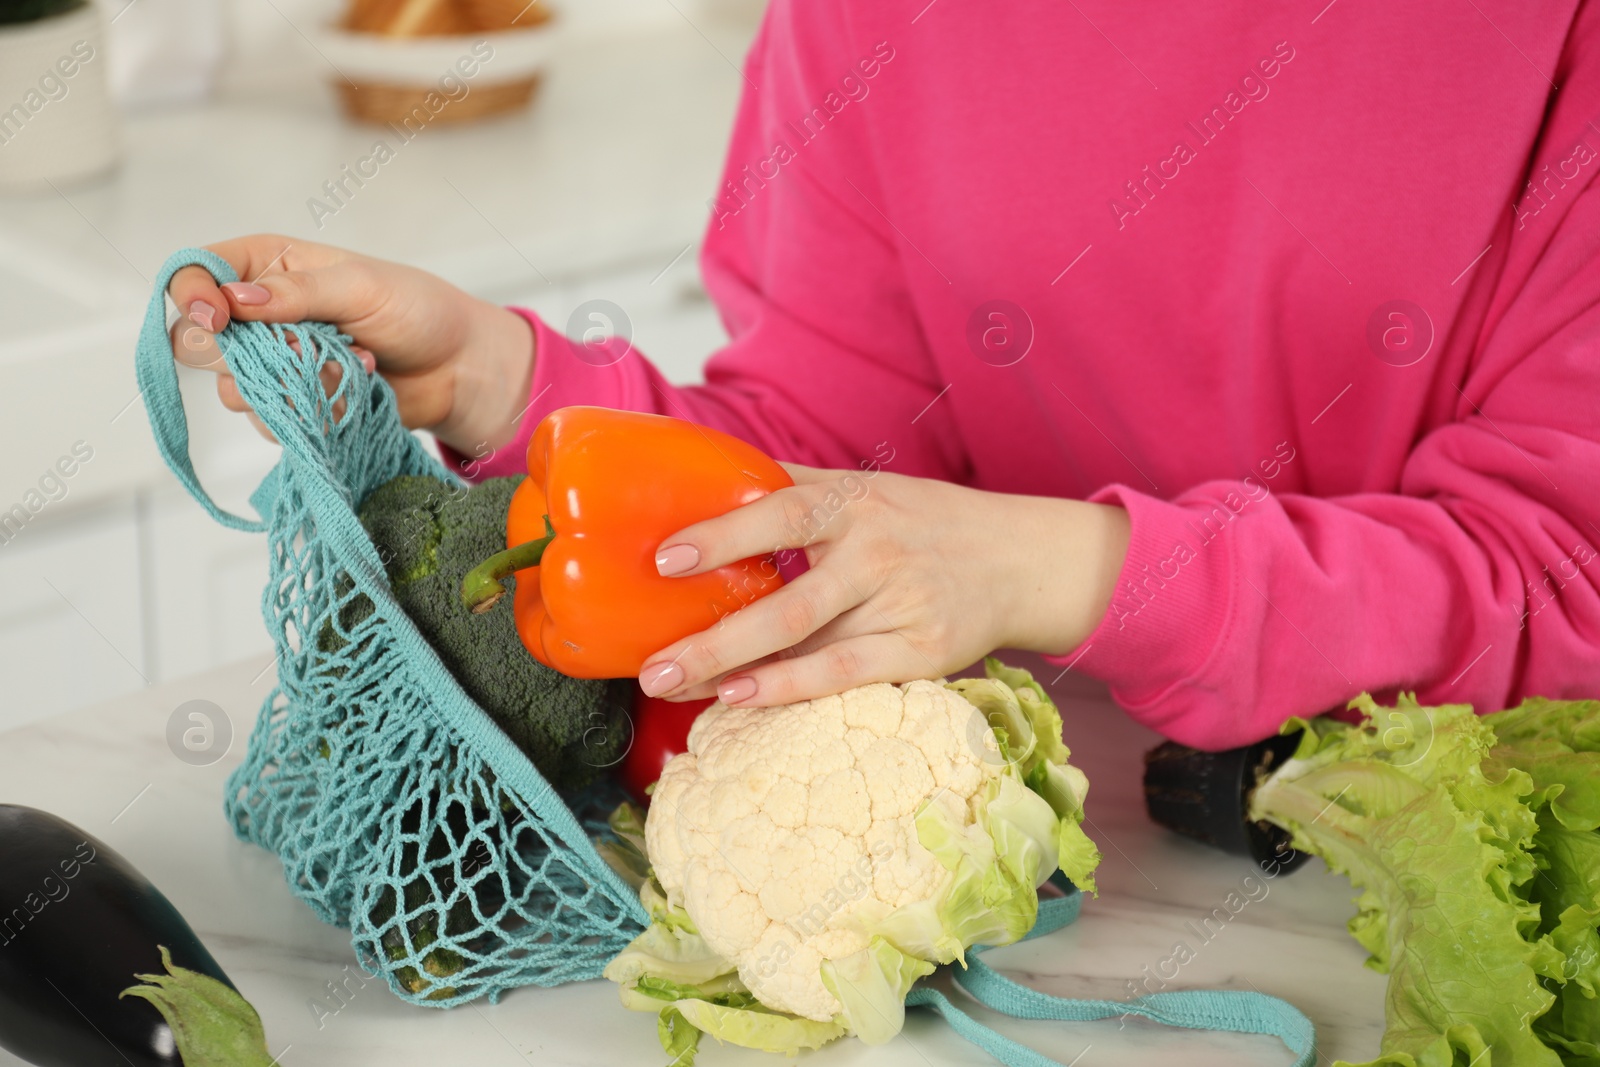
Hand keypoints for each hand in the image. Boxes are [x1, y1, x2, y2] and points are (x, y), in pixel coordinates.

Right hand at [166, 235, 533, 454]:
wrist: (458, 368)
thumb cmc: (417, 311)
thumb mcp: (362, 287)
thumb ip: (298, 293)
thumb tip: (235, 301)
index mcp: (267, 265)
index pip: (195, 274)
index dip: (193, 297)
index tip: (217, 320)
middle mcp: (259, 314)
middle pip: (200, 342)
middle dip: (252, 354)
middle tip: (306, 347)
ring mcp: (276, 364)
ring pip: (237, 390)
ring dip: (297, 384)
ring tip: (353, 363)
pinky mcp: (295, 404)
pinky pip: (274, 420)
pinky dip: (317, 410)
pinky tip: (357, 389)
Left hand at [637, 464, 1130, 706]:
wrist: (1020, 559)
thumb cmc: (923, 521)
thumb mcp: (868, 486)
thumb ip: (795, 484)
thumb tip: (707, 475)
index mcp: (857, 502)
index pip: (781, 513)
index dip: (722, 535)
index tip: (665, 559)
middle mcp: (877, 552)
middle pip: (788, 602)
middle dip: (713, 637)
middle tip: (651, 664)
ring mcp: (901, 606)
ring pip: (809, 646)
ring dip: (737, 671)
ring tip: (676, 687)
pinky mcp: (922, 653)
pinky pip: (844, 676)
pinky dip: (790, 689)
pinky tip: (742, 698)